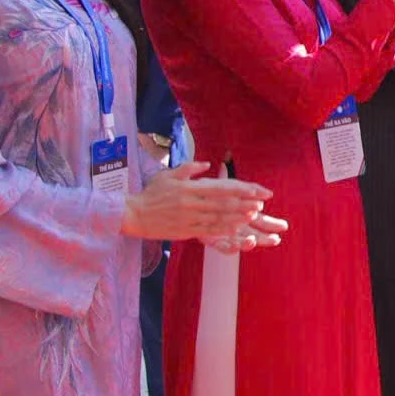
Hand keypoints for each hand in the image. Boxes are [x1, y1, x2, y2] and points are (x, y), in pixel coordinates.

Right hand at [121, 161, 287, 245]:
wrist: (132, 214)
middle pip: (224, 203)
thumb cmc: (151, 194)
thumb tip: (208, 164)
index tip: (260, 190)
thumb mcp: (168, 175)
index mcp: (190, 187)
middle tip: (262, 204)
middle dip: (245, 203)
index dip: (243, 189)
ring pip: (218, 218)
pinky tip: (236, 229)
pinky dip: (223, 230)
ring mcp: (189, 218)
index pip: (222, 187)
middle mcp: (191, 202)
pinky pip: (208, 231)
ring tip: (254, 215)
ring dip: (237, 217)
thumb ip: (189, 168)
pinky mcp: (185, 231)